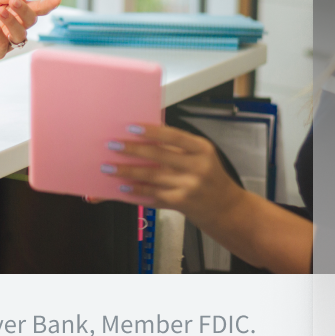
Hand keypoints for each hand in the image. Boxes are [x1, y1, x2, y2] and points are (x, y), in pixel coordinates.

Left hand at [0, 0, 60, 61]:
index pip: (34, 8)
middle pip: (30, 20)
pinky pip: (4, 45)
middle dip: (24, 10)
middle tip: (13, 1)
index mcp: (15, 11)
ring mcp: (7, 40)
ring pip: (21, 34)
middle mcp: (14, 26)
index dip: (46, 5)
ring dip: (12, 21)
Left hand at [98, 123, 242, 217]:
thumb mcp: (201, 155)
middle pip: (159, 155)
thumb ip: (177, 147)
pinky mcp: (180, 203)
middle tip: (112, 145)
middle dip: (132, 150)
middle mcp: (197, 167)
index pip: (174, 135)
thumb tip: (143, 136)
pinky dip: (135, 192)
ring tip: (109, 168)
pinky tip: (121, 188)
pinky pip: (152, 195)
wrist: (225, 207)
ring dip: (127, 172)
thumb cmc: (208, 176)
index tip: (131, 127)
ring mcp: (189, 186)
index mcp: (202, 149)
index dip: (151, 131)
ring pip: (151, 177)